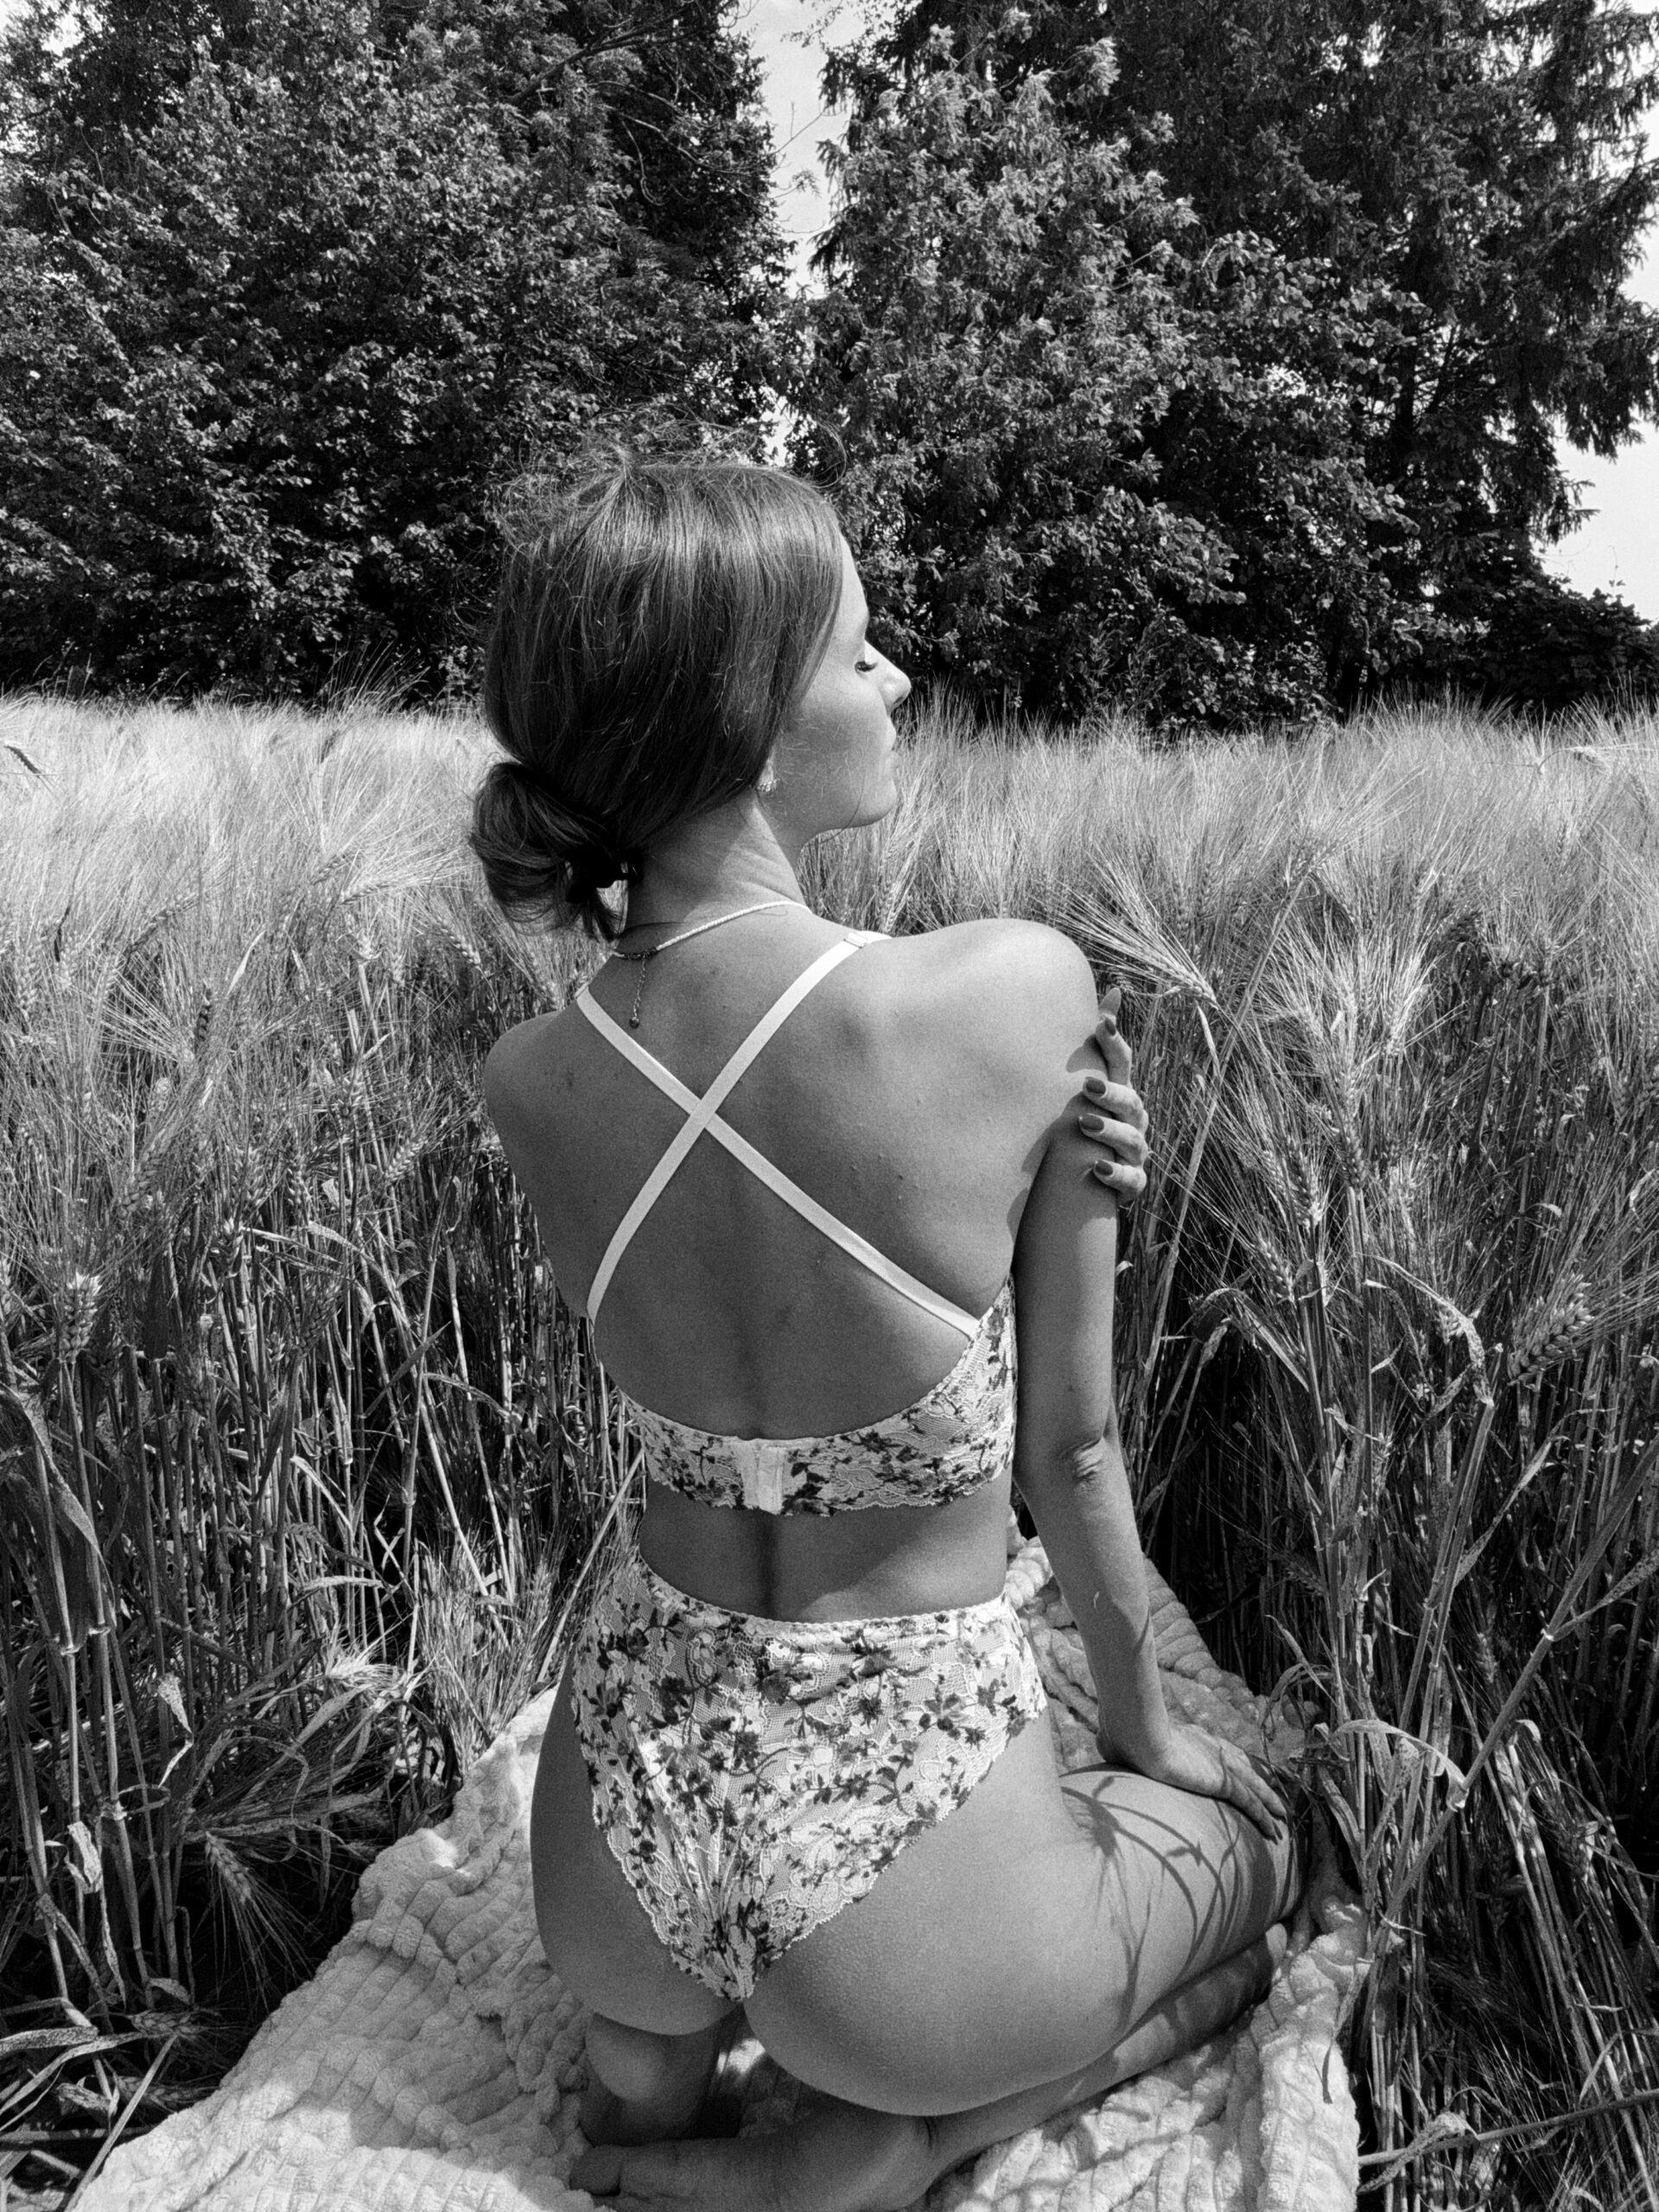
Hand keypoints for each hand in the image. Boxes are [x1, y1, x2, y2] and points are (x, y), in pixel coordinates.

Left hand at [1078, 986, 1149, 1201]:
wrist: (1086, 1178)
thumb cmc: (1086, 1121)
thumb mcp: (1087, 1082)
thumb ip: (1097, 1042)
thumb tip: (1115, 989)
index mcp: (1121, 1093)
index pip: (1123, 1064)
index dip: (1115, 1044)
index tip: (1100, 1024)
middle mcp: (1134, 1120)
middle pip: (1131, 1102)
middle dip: (1111, 1093)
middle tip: (1085, 1086)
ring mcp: (1135, 1152)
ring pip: (1134, 1140)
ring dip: (1111, 1131)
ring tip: (1085, 1124)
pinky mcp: (1132, 1183)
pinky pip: (1133, 1180)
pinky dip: (1117, 1174)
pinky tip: (1097, 1168)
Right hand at [1113, 1720, 1288, 1843]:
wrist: (1135, 1732)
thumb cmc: (1123, 1734)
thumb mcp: (1120, 1742)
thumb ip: (1119, 1745)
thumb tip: (1102, 1743)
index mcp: (1187, 1737)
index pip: (1215, 1749)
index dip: (1230, 1761)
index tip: (1238, 1769)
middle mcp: (1209, 1747)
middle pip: (1241, 1766)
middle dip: (1258, 1781)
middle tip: (1271, 1795)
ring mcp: (1218, 1763)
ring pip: (1254, 1786)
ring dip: (1270, 1802)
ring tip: (1283, 1818)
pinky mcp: (1223, 1781)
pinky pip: (1252, 1803)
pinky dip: (1266, 1816)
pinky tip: (1276, 1829)